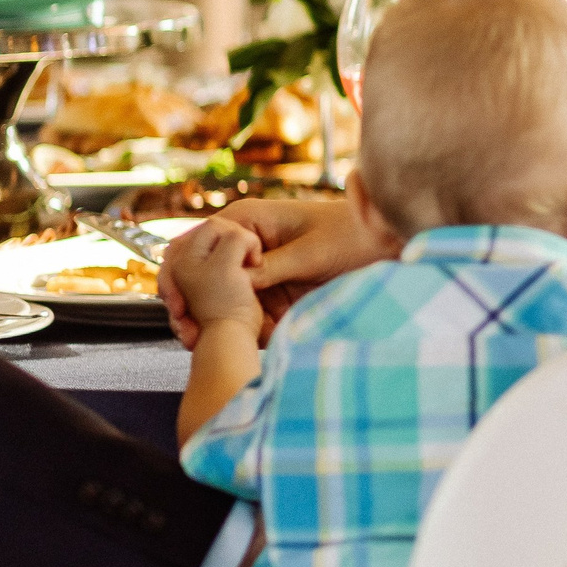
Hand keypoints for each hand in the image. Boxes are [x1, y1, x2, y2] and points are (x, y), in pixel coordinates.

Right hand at [160, 198, 381, 347]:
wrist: (386, 243)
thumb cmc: (353, 234)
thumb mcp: (310, 252)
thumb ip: (272, 267)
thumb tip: (235, 282)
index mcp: (249, 219)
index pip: (198, 243)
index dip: (183, 274)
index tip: (179, 304)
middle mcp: (247, 243)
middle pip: (205, 277)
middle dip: (196, 306)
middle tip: (190, 336)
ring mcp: (258, 268)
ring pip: (225, 299)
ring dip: (218, 322)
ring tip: (210, 346)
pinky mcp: (273, 289)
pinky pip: (250, 311)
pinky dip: (246, 328)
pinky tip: (245, 345)